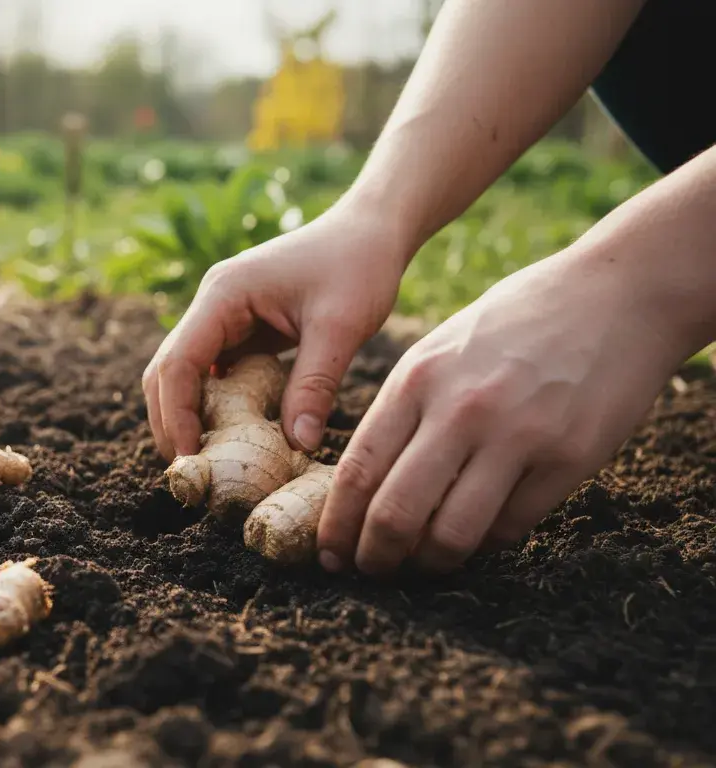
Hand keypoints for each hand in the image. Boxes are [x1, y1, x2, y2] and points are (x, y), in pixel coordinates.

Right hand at [143, 203, 411, 460]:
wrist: (372, 230)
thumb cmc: (358, 265)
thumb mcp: (341, 326)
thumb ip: (314, 385)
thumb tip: (296, 446)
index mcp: (223, 295)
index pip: (178, 362)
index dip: (177, 415)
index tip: (192, 459)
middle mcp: (212, 304)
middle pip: (166, 371)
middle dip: (170, 422)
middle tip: (191, 473)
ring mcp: (223, 317)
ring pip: (184, 374)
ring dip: (189, 416)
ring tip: (208, 462)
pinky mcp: (240, 329)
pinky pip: (214, 374)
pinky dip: (216, 406)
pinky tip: (236, 437)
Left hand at [316, 247, 688, 574]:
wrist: (615, 295)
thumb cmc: (514, 322)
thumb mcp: (439, 348)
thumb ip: (402, 409)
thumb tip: (365, 483)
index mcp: (417, 379)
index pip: (358, 470)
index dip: (337, 524)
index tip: (329, 552)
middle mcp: (460, 410)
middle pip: (396, 513)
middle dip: (373, 556)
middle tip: (369, 571)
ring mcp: (517, 437)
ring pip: (453, 534)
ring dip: (429, 563)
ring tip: (421, 565)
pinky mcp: (567, 459)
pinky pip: (511, 527)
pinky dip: (485, 544)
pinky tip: (476, 538)